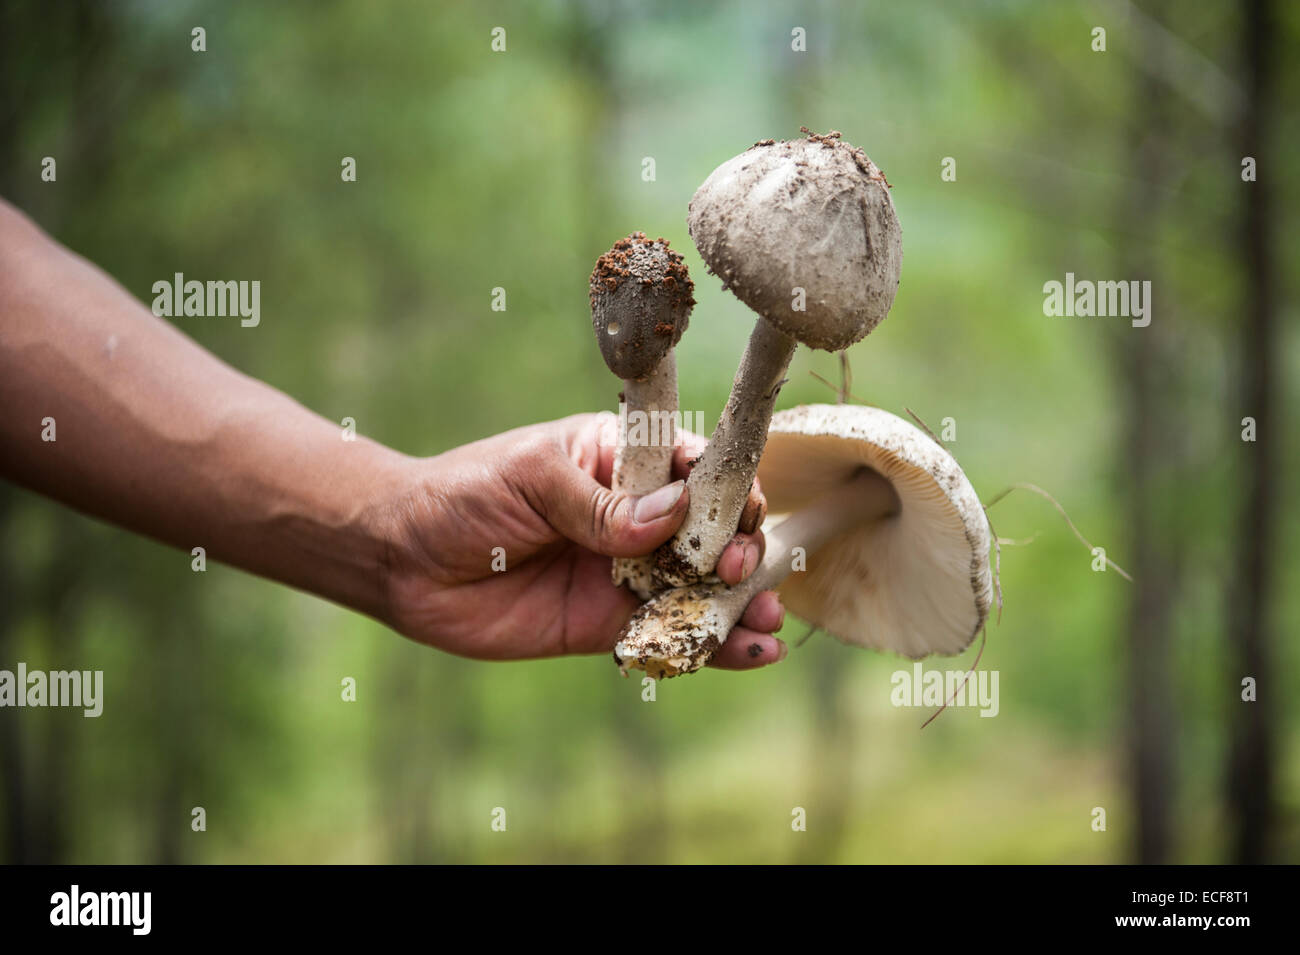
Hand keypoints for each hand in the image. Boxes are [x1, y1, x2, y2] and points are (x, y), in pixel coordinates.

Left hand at [381, 413, 786, 667]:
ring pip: (700, 587)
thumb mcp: (532, 479)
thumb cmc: (464, 496)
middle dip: (741, 548)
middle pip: (712, 531)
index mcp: (621, 460)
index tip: (741, 513)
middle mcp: (634, 516)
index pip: (694, 468)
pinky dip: (711, 646)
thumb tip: (675, 515)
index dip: (727, 488)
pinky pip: (667, 634)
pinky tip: (750, 653)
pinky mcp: (606, 624)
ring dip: (741, 602)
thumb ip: (601, 503)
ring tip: (765, 619)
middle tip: (739, 568)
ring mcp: (624, 572)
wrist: (403, 561)